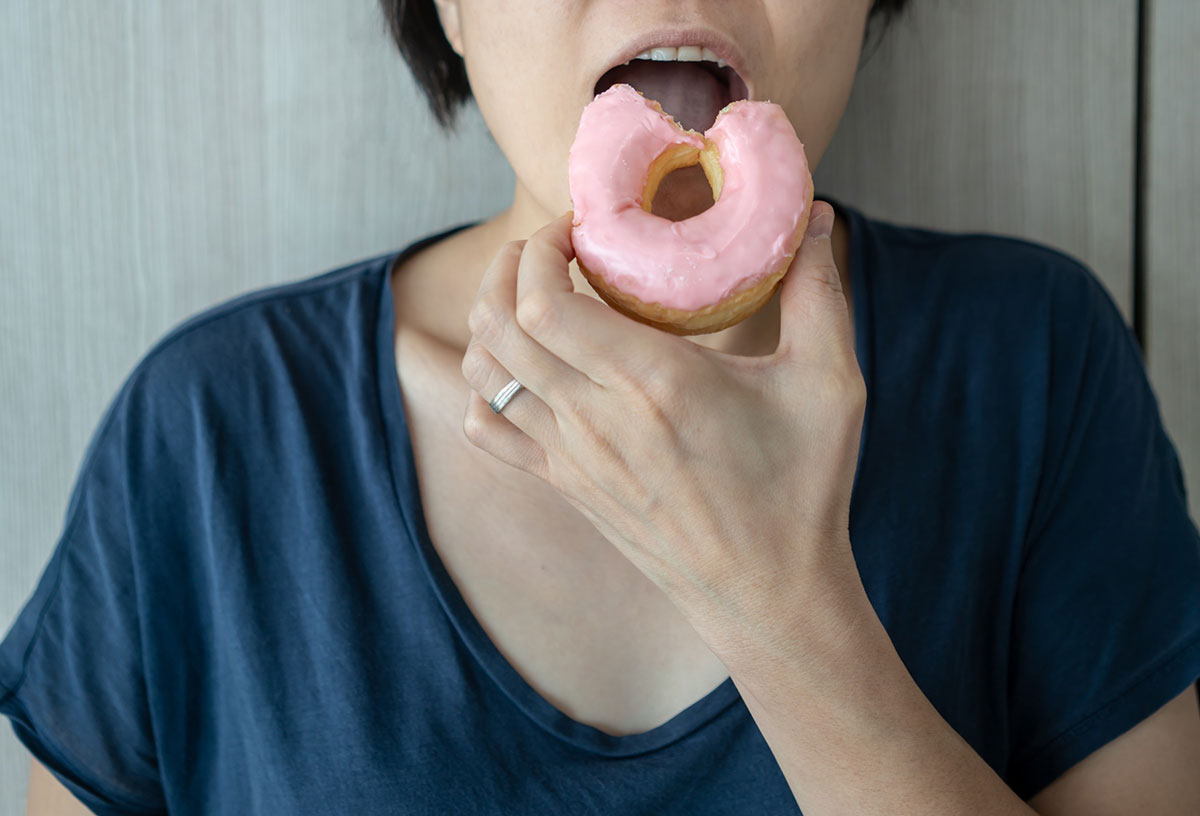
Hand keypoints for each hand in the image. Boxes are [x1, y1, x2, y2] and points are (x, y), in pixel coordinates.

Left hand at [461, 202, 866, 649]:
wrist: (769, 595)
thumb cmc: (802, 489)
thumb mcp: (829, 383)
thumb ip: (818, 289)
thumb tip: (813, 213)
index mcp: (653, 383)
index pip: (543, 302)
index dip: (538, 250)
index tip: (576, 229)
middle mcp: (595, 420)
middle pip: (497, 326)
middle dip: (506, 269)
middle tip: (547, 249)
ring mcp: (570, 459)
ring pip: (482, 373)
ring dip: (490, 321)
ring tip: (529, 296)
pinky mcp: (565, 487)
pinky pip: (486, 431)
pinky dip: (482, 388)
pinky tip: (522, 367)